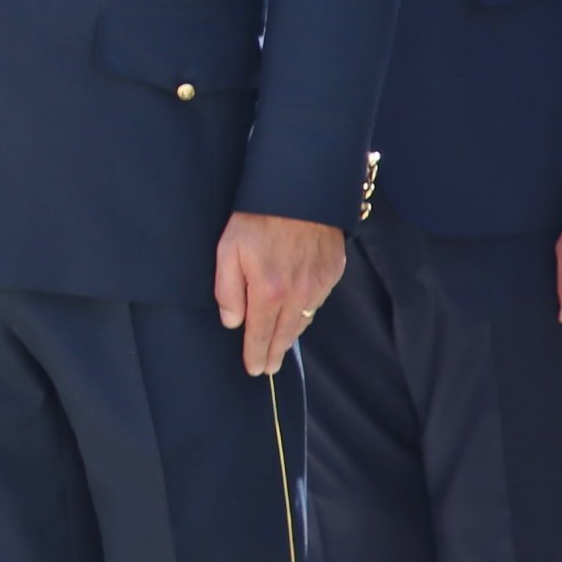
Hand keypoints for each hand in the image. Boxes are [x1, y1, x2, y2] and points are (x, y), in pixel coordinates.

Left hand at [214, 211, 345, 377]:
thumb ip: (228, 290)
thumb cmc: (258, 218)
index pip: (260, 335)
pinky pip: (317, 302)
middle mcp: (297, 295)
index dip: (255, 355)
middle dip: (274, 354)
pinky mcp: (332, 273)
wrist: (300, 191)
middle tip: (268, 368)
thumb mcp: (229, 250)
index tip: (254, 369)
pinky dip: (305, 311)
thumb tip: (232, 322)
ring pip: (303, 321)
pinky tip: (297, 313)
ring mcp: (318, 285)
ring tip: (280, 345)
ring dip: (290, 334)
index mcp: (269, 292)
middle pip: (285, 335)